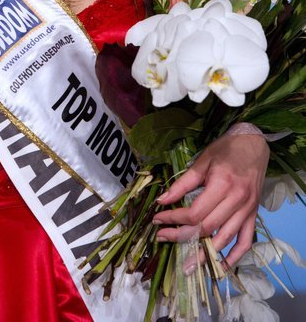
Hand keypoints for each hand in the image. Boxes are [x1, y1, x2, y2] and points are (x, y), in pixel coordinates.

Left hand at [153, 133, 268, 266]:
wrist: (253, 145)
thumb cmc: (225, 150)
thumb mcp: (201, 162)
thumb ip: (182, 183)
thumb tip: (162, 200)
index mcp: (222, 185)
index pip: (194, 212)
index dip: (174, 219)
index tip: (158, 219)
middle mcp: (236, 201)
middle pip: (207, 228)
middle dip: (182, 236)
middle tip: (163, 238)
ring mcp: (247, 211)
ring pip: (224, 240)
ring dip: (204, 254)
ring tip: (186, 264)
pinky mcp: (253, 215)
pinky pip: (245, 242)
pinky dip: (234, 257)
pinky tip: (219, 266)